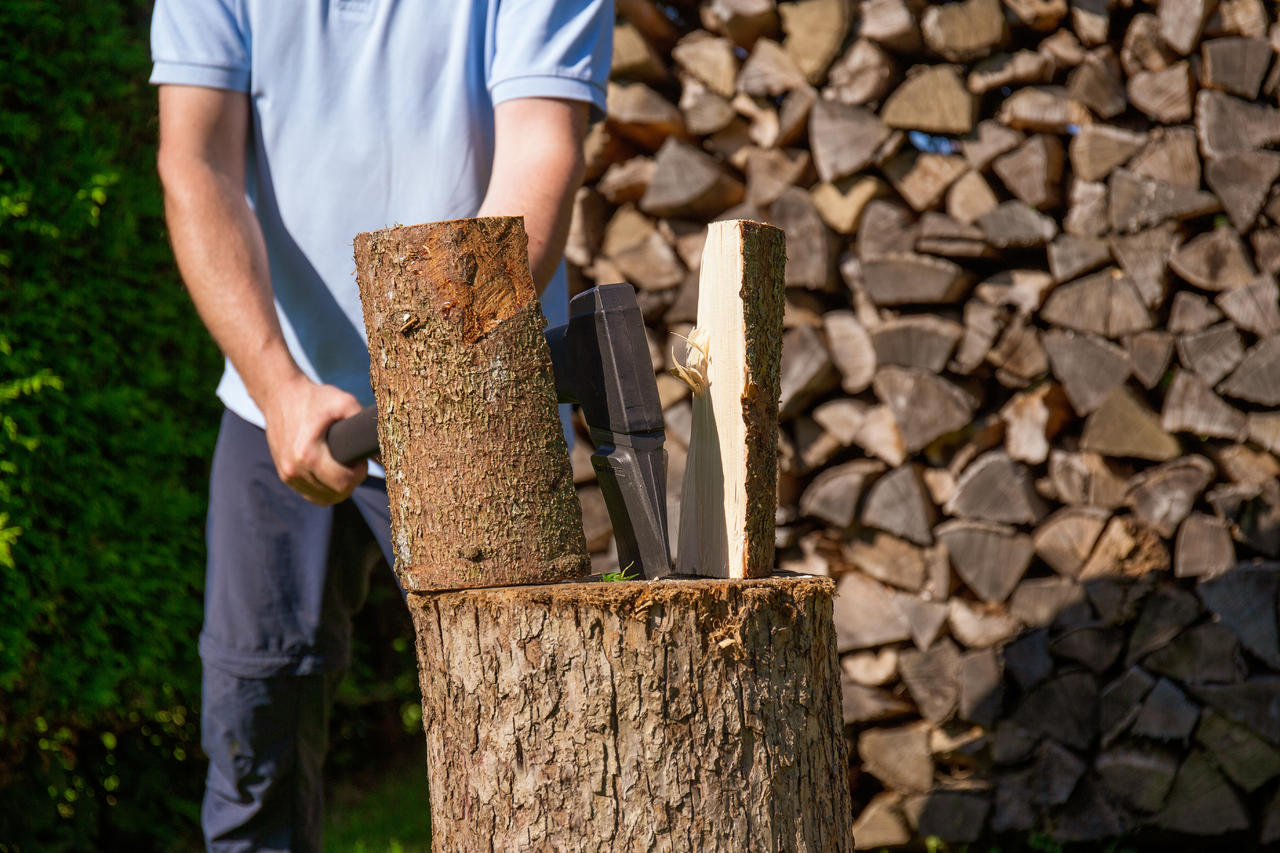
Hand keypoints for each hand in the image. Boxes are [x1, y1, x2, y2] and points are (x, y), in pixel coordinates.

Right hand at [261, 375, 368, 504]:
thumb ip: (367, 426)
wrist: (280, 395)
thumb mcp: (344, 403)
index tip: (360, 458)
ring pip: (325, 499)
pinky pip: (312, 496)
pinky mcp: (285, 476)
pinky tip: (333, 475)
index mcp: (307, 454)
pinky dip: (326, 490)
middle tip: (355, 462)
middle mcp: (294, 469)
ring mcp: (287, 475)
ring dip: (339, 488)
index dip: (359, 473)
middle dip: (352, 481)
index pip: (343, 483)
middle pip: (336, 494)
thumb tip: (387, 455)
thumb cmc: (315, 398)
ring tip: (344, 467)